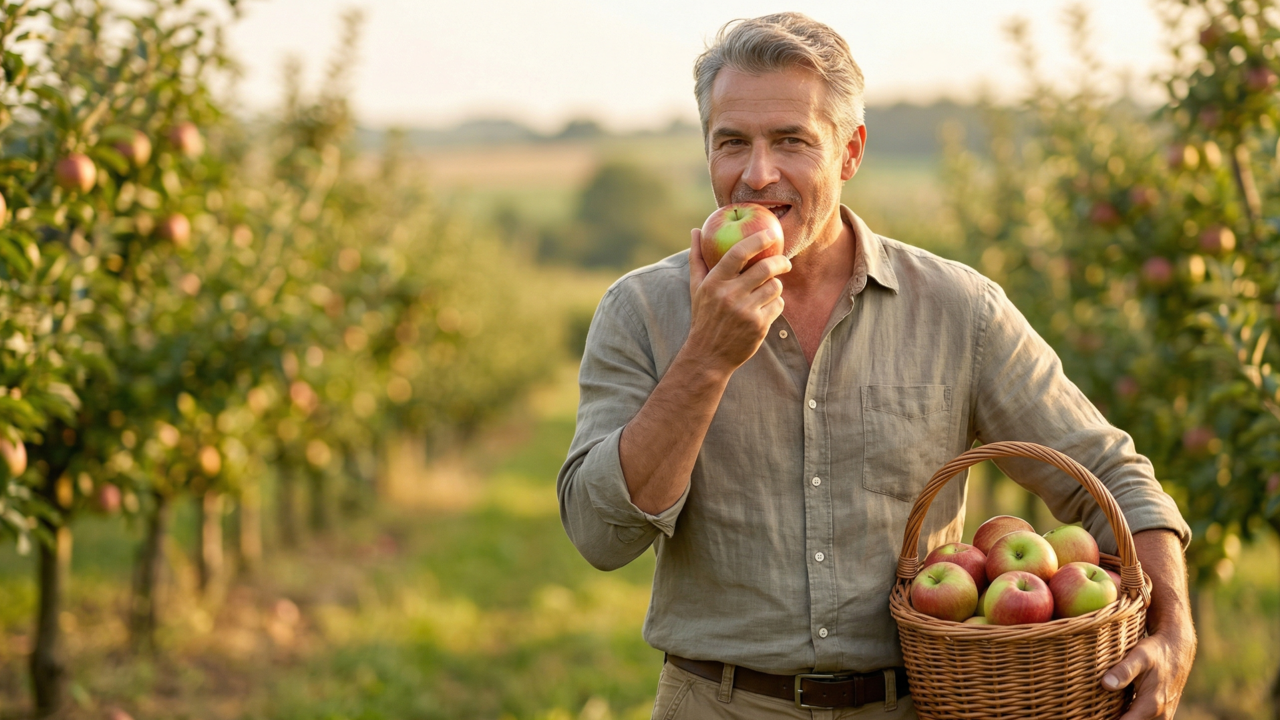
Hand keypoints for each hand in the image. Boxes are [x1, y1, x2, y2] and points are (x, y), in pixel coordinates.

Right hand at [686, 227, 789, 372]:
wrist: (709, 355)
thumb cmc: (704, 316)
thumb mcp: (696, 288)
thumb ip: (697, 258)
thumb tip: (696, 230)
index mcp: (714, 283)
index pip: (738, 253)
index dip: (758, 240)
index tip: (771, 233)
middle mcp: (730, 295)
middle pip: (765, 268)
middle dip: (781, 261)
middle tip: (785, 261)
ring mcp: (746, 311)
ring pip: (775, 286)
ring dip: (775, 286)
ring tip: (768, 291)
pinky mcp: (759, 326)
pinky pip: (778, 305)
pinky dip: (775, 304)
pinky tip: (766, 308)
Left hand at [1101, 530, 1195, 719]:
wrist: (1178, 641)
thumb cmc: (1138, 615)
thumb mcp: (1130, 602)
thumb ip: (1103, 587)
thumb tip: (1061, 548)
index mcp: (1149, 652)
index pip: (1137, 664)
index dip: (1123, 674)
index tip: (1106, 682)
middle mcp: (1159, 681)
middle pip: (1147, 706)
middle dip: (1128, 718)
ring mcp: (1161, 701)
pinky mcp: (1157, 714)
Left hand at [1101, 625, 1194, 719]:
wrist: (1177, 647)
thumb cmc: (1156, 651)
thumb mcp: (1139, 656)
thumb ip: (1124, 671)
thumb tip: (1105, 684)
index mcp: (1151, 705)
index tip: (1091, 717)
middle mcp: (1159, 715)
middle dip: (1112, 718)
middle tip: (1094, 712)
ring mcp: (1162, 715)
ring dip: (1121, 717)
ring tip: (1102, 710)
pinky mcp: (1162, 711)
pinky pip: (1142, 718)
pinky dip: (1129, 715)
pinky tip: (1114, 709)